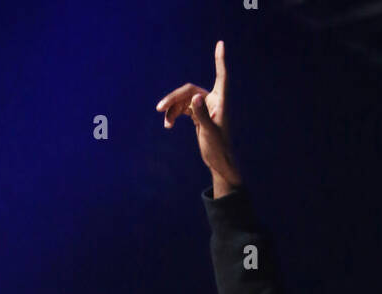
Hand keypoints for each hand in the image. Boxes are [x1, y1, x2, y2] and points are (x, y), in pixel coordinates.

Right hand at [155, 39, 239, 182]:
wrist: (219, 163)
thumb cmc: (219, 149)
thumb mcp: (210, 133)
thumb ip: (203, 115)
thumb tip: (194, 98)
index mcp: (221, 101)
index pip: (221, 76)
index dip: (220, 60)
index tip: (220, 44)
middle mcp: (214, 101)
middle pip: (189, 91)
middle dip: (174, 98)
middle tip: (160, 108)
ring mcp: (205, 107)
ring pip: (183, 100)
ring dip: (172, 109)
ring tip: (165, 122)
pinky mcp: (199, 115)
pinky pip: (183, 109)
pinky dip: (174, 114)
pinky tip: (168, 124)